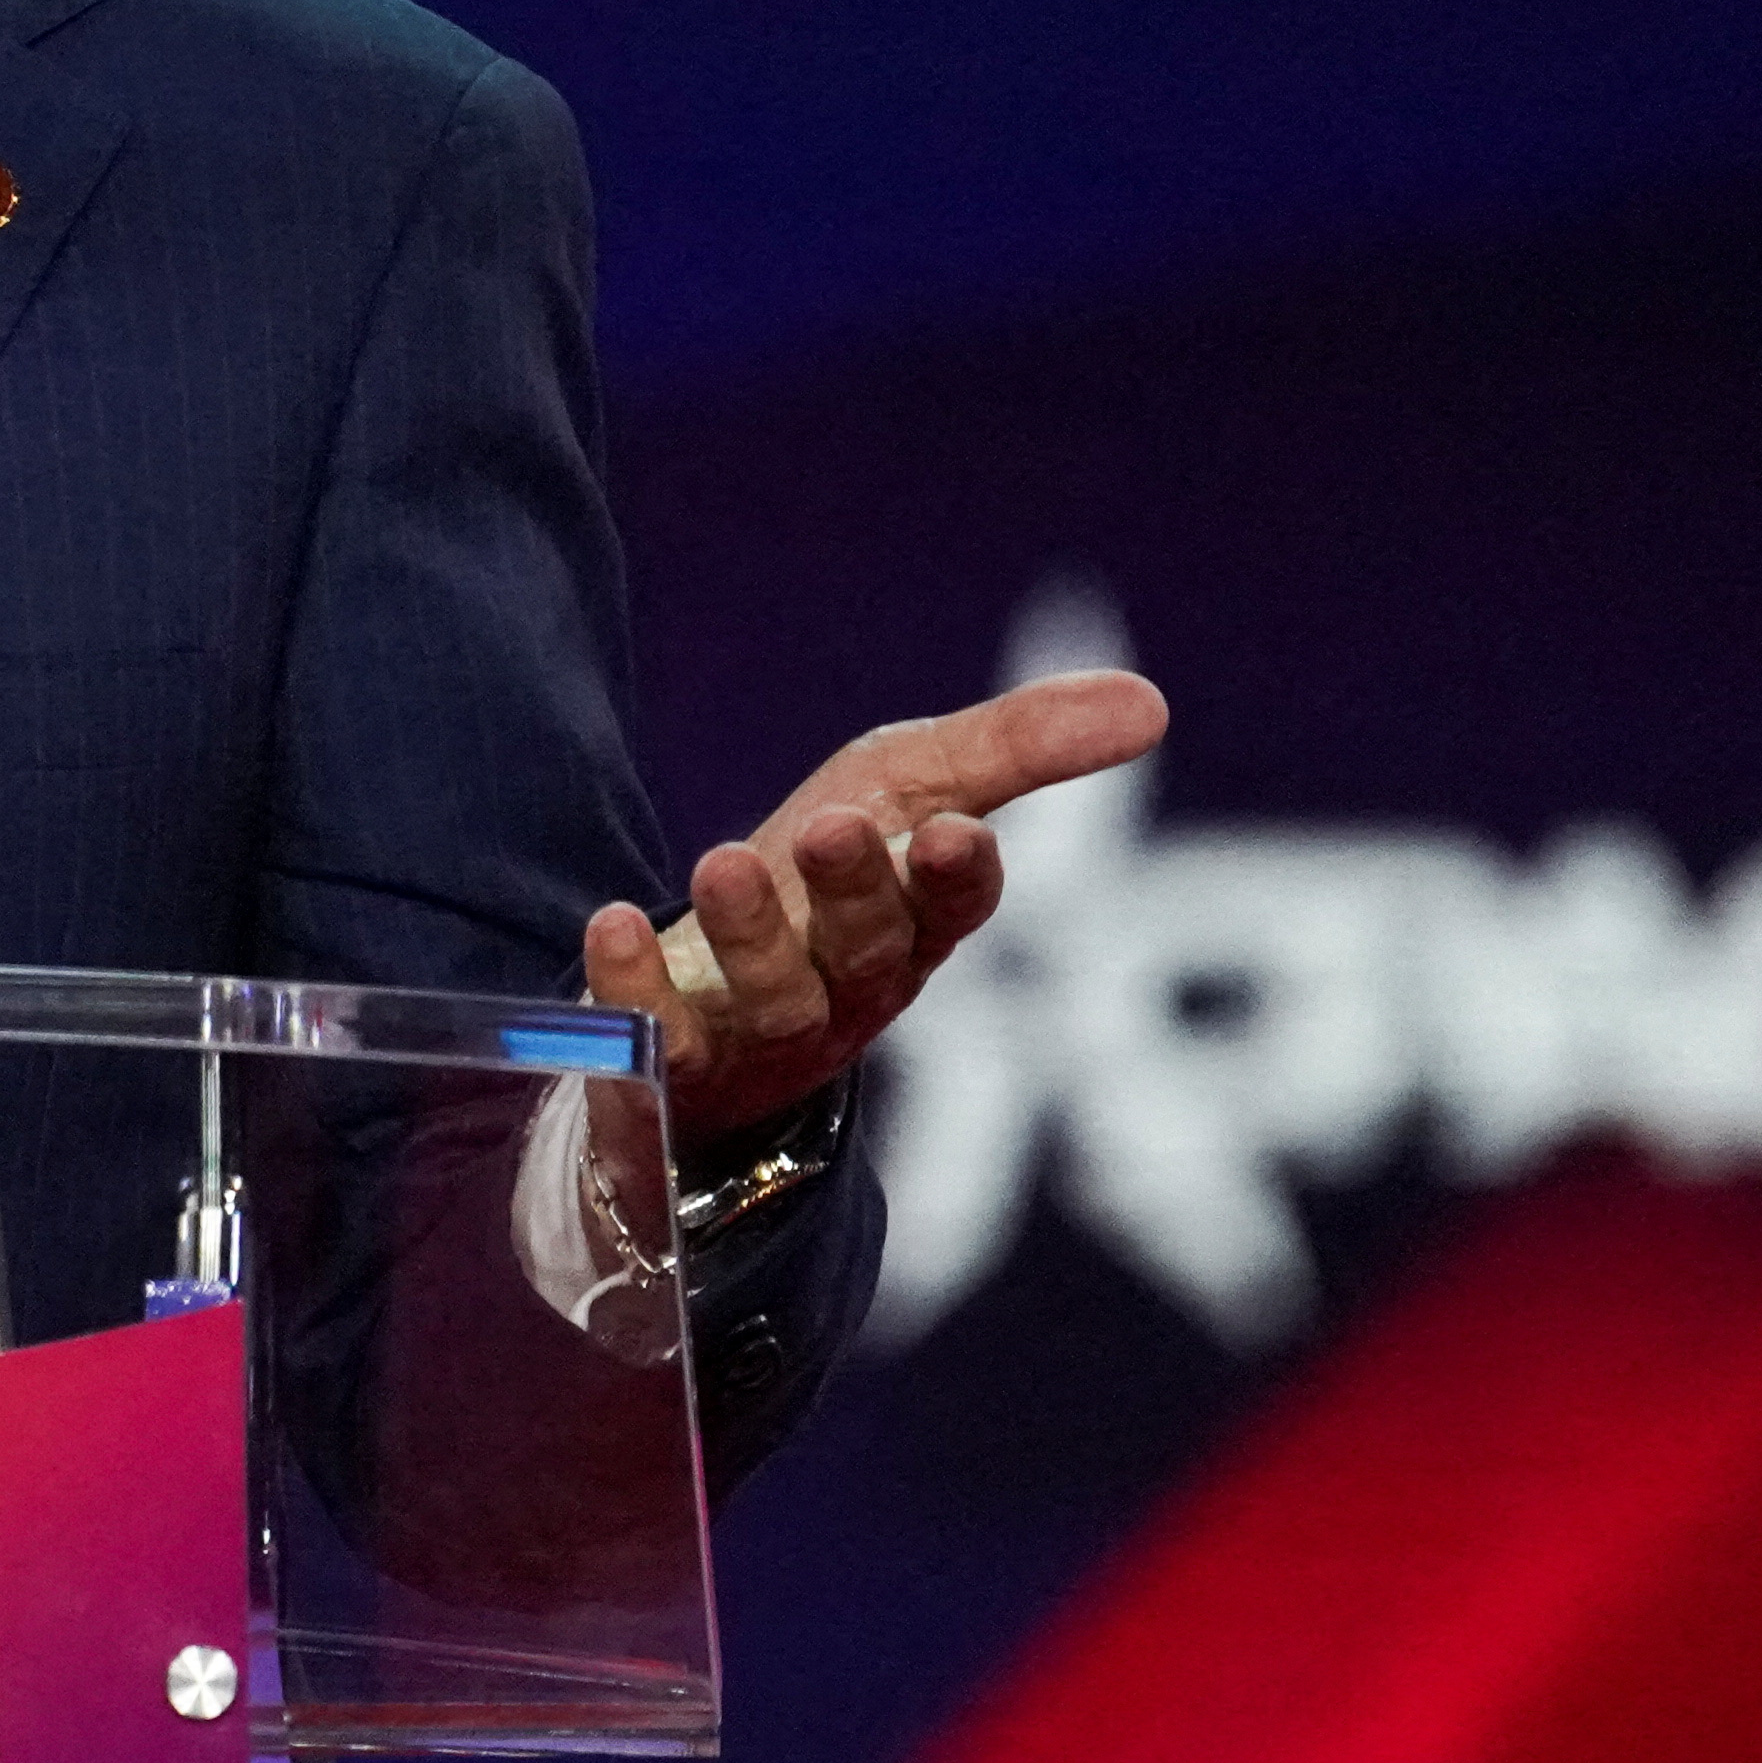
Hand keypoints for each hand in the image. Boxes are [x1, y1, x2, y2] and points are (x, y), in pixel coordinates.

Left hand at [579, 668, 1169, 1146]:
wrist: (704, 994)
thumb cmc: (824, 877)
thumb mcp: (910, 787)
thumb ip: (1015, 747)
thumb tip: (1150, 702)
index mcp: (915, 926)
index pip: (954, 908)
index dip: (956, 879)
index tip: (955, 835)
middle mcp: (848, 989)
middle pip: (864, 952)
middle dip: (854, 893)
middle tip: (833, 829)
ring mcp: (760, 1035)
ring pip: (769, 998)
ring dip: (750, 932)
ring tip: (723, 863)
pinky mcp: (672, 1060)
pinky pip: (656, 1037)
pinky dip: (635, 988)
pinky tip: (611, 926)